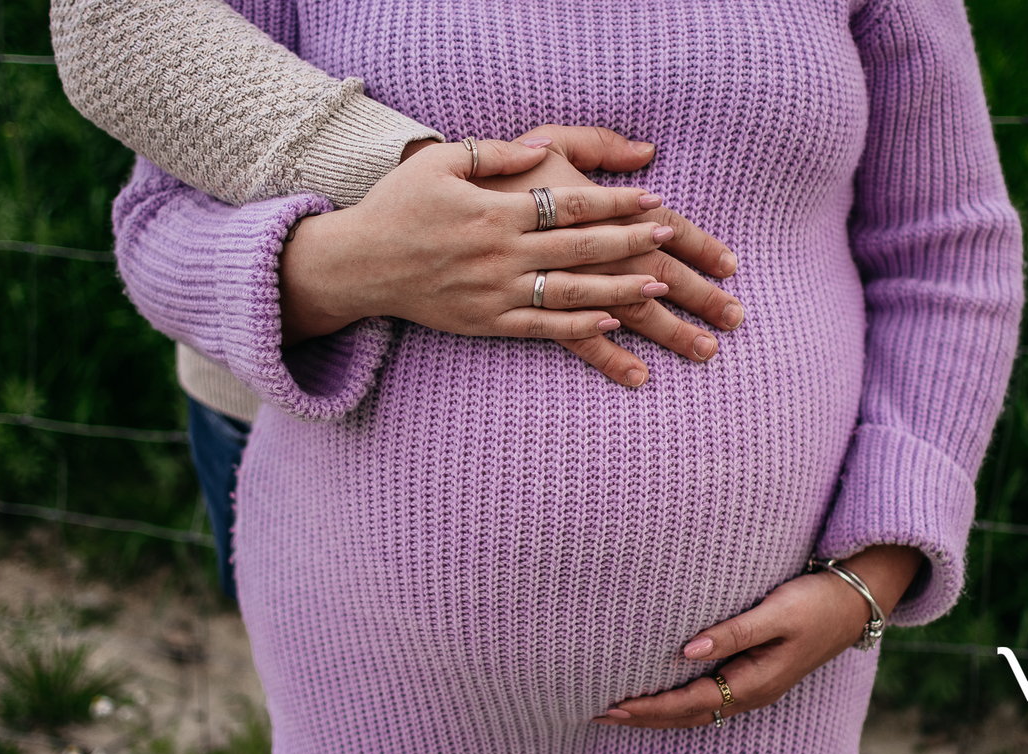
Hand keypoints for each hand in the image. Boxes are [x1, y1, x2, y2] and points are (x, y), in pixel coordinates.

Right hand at [279, 138, 672, 345]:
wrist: (358, 263)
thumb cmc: (399, 205)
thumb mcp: (441, 162)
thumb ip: (494, 154)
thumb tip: (542, 152)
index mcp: (495, 211)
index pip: (568, 205)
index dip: (614, 200)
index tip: (651, 197)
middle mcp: (500, 254)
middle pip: (579, 249)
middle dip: (629, 242)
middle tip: (668, 238)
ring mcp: (495, 292)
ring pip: (569, 293)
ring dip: (617, 290)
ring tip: (657, 287)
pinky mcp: (486, 322)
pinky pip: (541, 327)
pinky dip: (578, 326)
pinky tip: (612, 323)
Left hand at [592, 545, 923, 728]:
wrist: (855, 601)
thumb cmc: (815, 602)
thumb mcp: (776, 613)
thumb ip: (733, 632)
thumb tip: (685, 650)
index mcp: (754, 681)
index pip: (689, 702)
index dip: (649, 707)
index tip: (612, 706)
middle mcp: (751, 690)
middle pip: (688, 713)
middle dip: (644, 716)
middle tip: (599, 712)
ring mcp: (754, 684)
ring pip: (697, 708)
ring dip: (659, 710)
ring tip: (622, 707)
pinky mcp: (755, 671)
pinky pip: (708, 694)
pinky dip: (678, 699)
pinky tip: (661, 690)